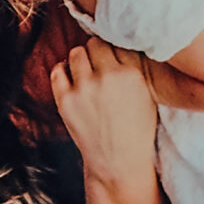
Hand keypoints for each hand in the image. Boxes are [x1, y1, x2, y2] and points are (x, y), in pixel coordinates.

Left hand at [49, 38, 158, 188]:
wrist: (119, 161)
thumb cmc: (136, 129)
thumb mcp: (146, 94)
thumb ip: (132, 68)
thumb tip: (116, 42)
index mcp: (130, 74)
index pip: (114, 42)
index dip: (111, 49)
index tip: (110, 57)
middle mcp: (106, 77)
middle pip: (93, 44)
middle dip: (95, 52)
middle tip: (97, 65)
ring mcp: (84, 88)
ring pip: (75, 53)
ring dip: (79, 60)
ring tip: (85, 72)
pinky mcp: (65, 100)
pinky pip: (57, 71)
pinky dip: (62, 71)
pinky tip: (70, 78)